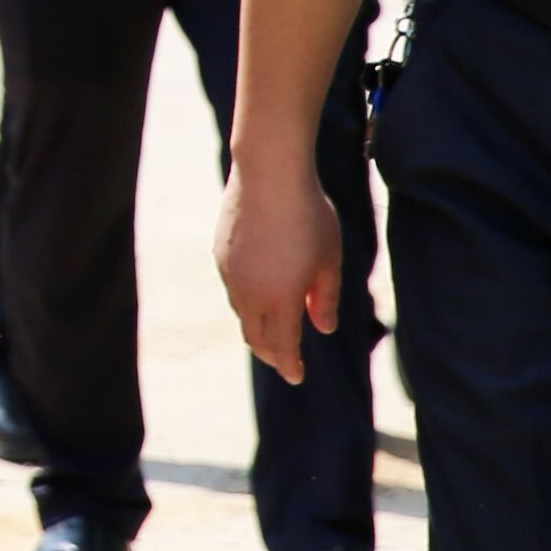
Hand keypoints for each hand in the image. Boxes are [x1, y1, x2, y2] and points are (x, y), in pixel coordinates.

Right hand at [216, 158, 344, 382]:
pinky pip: (233, 288)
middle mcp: (249, 293)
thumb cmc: (308, 215)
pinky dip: (248, 300)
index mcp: (280, 299)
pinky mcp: (220, 254)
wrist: (268, 173)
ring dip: (258, 325)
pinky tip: (261, 290)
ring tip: (273, 326)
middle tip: (285, 360)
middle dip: (272, 353)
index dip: (290, 366)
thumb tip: (323, 329)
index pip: (283, 347)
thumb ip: (326, 298)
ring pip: (242, 313)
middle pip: (256, 337)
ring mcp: (230, 274)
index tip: (296, 376)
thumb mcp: (330, 259)